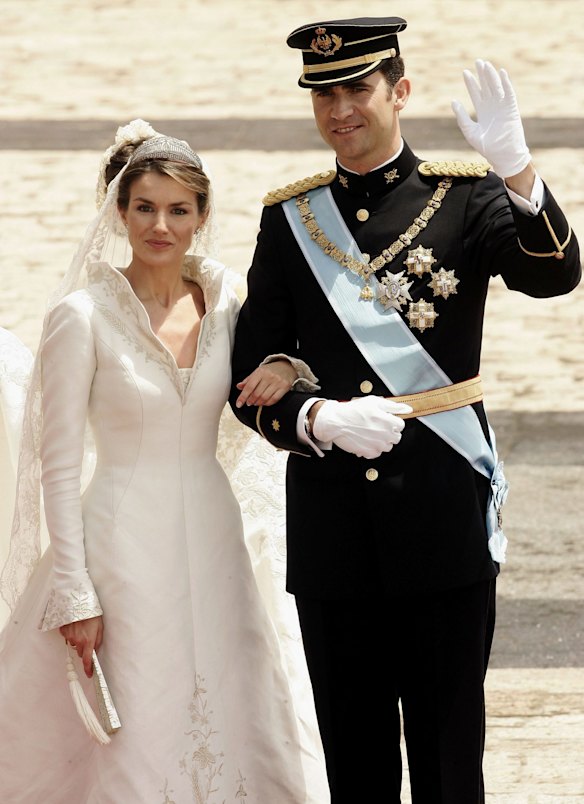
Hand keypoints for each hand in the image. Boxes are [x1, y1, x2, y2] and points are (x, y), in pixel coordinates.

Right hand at [60, 616, 103, 677]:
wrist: (81, 602)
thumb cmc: (93, 615)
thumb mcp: (100, 628)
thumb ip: (98, 641)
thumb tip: (95, 651)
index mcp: (88, 641)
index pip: (87, 659)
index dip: (88, 669)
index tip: (89, 674)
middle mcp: (78, 641)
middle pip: (80, 652)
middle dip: (83, 648)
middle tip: (87, 638)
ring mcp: (69, 636)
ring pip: (74, 645)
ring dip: (77, 640)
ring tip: (81, 628)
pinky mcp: (64, 631)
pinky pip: (67, 637)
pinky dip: (71, 634)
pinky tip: (75, 626)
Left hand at [235, 359, 297, 406]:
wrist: (287, 366)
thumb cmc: (271, 370)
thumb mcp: (258, 372)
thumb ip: (248, 380)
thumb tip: (239, 386)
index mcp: (260, 372)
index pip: (249, 386)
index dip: (243, 397)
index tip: (239, 404)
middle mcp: (269, 376)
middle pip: (257, 393)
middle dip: (250, 400)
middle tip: (248, 403)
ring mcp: (277, 382)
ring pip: (265, 398)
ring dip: (258, 403)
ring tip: (255, 402)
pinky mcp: (284, 387)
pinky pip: (274, 399)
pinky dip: (267, 403)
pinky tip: (264, 402)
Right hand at [312, 396, 411, 458]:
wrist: (336, 422)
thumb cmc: (353, 410)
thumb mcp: (375, 402)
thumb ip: (394, 406)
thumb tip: (408, 409)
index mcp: (389, 422)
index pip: (401, 425)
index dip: (392, 422)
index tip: (384, 420)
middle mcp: (386, 435)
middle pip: (396, 437)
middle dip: (388, 432)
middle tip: (376, 426)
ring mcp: (378, 445)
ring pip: (387, 446)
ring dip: (381, 441)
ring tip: (369, 433)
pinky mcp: (369, 453)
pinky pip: (377, 453)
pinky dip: (372, 448)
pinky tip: (365, 440)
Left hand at [451, 59, 530, 178]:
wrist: (503, 155)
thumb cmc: (487, 147)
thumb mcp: (470, 132)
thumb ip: (462, 117)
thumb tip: (453, 101)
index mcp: (482, 112)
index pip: (476, 93)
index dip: (471, 83)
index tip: (465, 72)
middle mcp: (492, 107)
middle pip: (487, 87)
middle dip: (482, 75)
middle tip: (477, 61)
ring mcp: (502, 107)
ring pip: (496, 87)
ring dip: (492, 76)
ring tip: (485, 64)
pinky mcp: (511, 109)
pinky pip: (509, 93)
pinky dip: (505, 83)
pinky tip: (501, 73)